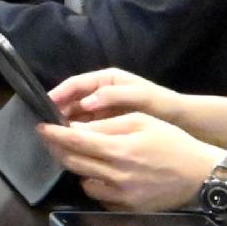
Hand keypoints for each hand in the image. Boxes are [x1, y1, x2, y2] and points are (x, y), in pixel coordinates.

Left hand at [36, 111, 214, 209]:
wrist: (200, 175)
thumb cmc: (172, 142)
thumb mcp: (142, 122)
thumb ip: (109, 124)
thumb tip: (79, 126)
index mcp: (119, 149)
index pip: (75, 141)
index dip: (54, 134)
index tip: (41, 126)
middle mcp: (115, 175)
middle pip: (72, 162)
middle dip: (57, 148)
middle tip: (50, 137)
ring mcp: (119, 195)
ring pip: (82, 180)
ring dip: (75, 165)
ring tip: (78, 153)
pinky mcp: (125, 208)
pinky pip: (98, 195)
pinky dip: (93, 182)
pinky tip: (99, 172)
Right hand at [49, 68, 187, 126]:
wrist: (181, 120)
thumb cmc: (160, 102)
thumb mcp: (139, 95)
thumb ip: (111, 96)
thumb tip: (85, 104)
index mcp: (106, 79)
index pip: (75, 84)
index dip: (59, 94)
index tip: (46, 105)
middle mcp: (100, 93)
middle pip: (72, 101)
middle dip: (58, 111)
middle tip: (45, 125)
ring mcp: (103, 110)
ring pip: (77, 116)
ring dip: (66, 125)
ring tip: (54, 138)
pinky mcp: (107, 125)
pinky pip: (88, 129)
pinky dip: (79, 135)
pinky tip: (72, 146)